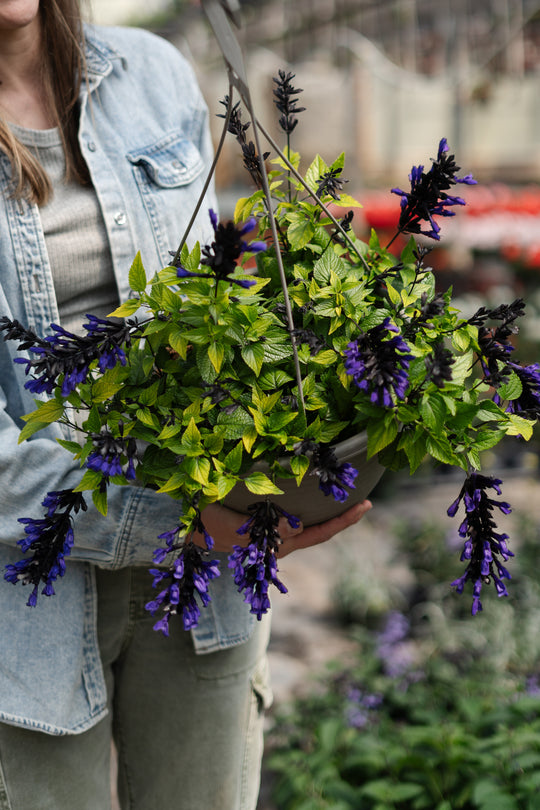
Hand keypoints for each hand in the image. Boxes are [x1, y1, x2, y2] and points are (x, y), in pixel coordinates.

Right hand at [197, 500, 371, 554]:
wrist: (194, 531)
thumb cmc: (210, 527)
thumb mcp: (230, 527)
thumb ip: (261, 530)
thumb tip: (295, 524)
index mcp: (280, 544)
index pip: (319, 533)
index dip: (343, 522)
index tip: (365, 505)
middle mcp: (285, 540)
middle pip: (322, 529)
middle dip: (345, 516)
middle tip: (367, 499)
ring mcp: (279, 533)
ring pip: (312, 522)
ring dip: (330, 509)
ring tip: (347, 490)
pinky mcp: (271, 523)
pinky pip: (298, 515)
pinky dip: (313, 504)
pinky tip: (317, 488)